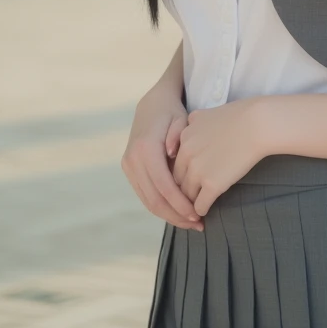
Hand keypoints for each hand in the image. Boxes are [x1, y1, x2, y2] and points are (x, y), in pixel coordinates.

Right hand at [122, 90, 203, 230]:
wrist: (153, 102)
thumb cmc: (172, 111)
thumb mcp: (180, 118)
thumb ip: (178, 135)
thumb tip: (172, 154)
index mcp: (146, 148)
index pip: (163, 186)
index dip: (180, 204)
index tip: (198, 214)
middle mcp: (133, 159)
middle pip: (154, 199)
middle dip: (176, 216)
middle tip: (198, 224)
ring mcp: (128, 166)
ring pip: (148, 201)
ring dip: (169, 215)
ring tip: (191, 222)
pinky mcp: (129, 170)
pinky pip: (145, 195)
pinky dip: (161, 207)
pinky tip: (178, 211)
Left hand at [173, 97, 266, 216]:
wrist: (257, 124)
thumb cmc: (239, 115)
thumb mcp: (208, 112)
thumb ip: (195, 120)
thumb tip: (191, 122)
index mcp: (184, 137)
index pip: (176, 162)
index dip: (184, 171)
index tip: (190, 177)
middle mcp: (186, 155)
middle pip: (178, 180)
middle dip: (184, 188)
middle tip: (192, 194)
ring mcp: (198, 171)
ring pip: (187, 195)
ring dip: (192, 201)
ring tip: (198, 205)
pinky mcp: (212, 185)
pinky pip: (200, 205)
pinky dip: (202, 209)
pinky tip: (206, 210)